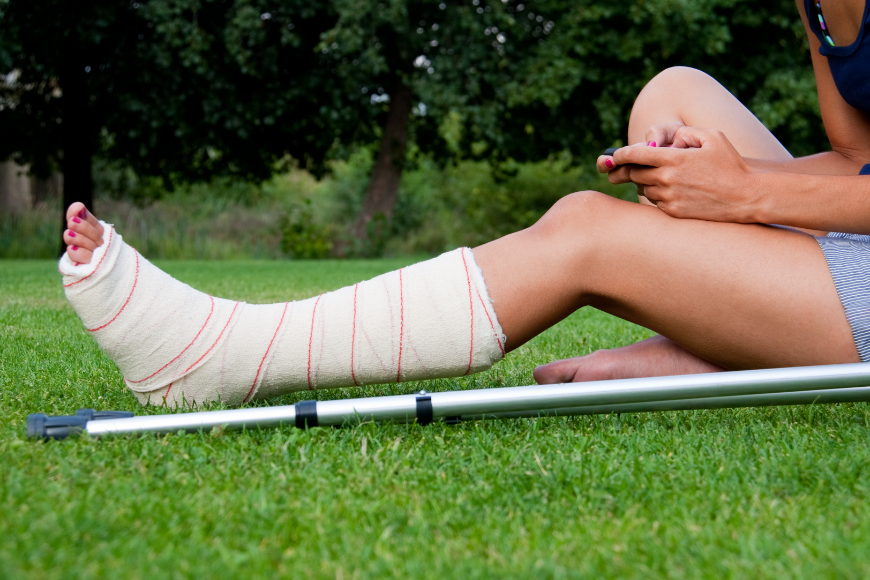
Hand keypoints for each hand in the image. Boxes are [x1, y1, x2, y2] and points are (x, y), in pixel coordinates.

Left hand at [613, 127, 758, 221]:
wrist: (745, 196)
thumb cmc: (730, 164)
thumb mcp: (712, 137)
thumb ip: (685, 133)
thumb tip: (665, 139)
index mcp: (674, 159)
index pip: (635, 155)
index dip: (620, 155)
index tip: (613, 156)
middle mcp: (667, 179)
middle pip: (633, 174)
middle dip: (623, 170)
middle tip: (614, 170)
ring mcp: (669, 197)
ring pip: (643, 189)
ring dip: (643, 182)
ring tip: (650, 177)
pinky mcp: (674, 212)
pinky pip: (655, 202)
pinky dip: (656, 194)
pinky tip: (666, 189)